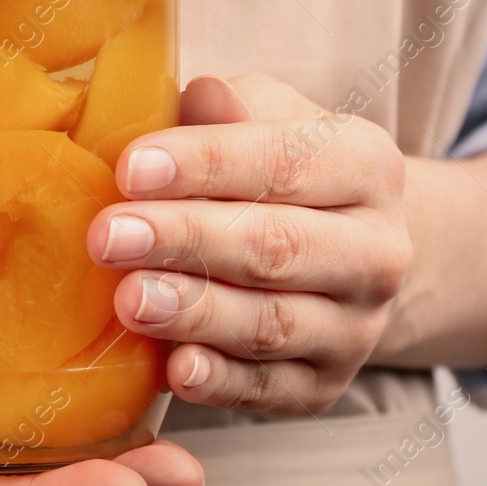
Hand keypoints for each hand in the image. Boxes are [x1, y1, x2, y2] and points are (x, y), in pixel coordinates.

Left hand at [86, 74, 411, 415]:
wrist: (347, 253)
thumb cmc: (281, 170)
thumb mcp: (269, 118)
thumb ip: (232, 108)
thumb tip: (200, 95)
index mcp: (366, 166)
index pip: (284, 162)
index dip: (205, 164)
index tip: (130, 168)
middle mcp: (378, 250)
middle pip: (276, 247)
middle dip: (185, 240)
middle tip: (108, 238)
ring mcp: (357, 327)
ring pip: (272, 323)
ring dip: (195, 313)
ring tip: (129, 299)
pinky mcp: (327, 386)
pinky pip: (270, 389)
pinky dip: (221, 382)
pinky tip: (172, 367)